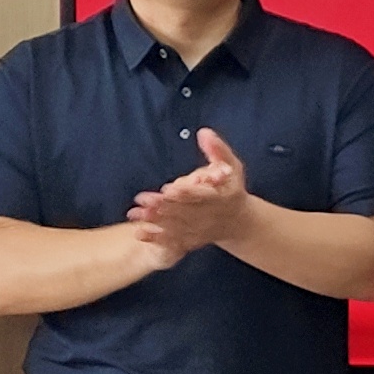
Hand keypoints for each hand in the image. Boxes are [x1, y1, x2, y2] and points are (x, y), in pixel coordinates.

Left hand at [129, 126, 254, 254]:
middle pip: (184, 211)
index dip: (185, 192)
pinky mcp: (192, 240)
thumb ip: (218, 150)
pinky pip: (173, 241)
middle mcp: (210, 215)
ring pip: (176, 227)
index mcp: (220, 196)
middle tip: (141, 200)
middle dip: (162, 206)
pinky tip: (139, 233)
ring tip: (135, 214)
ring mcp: (200, 229)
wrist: (239, 222)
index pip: (200, 194)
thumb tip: (204, 132)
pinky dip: (156, 238)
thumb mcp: (232, 166)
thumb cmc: (233, 189)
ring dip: (155, 222)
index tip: (168, 189)